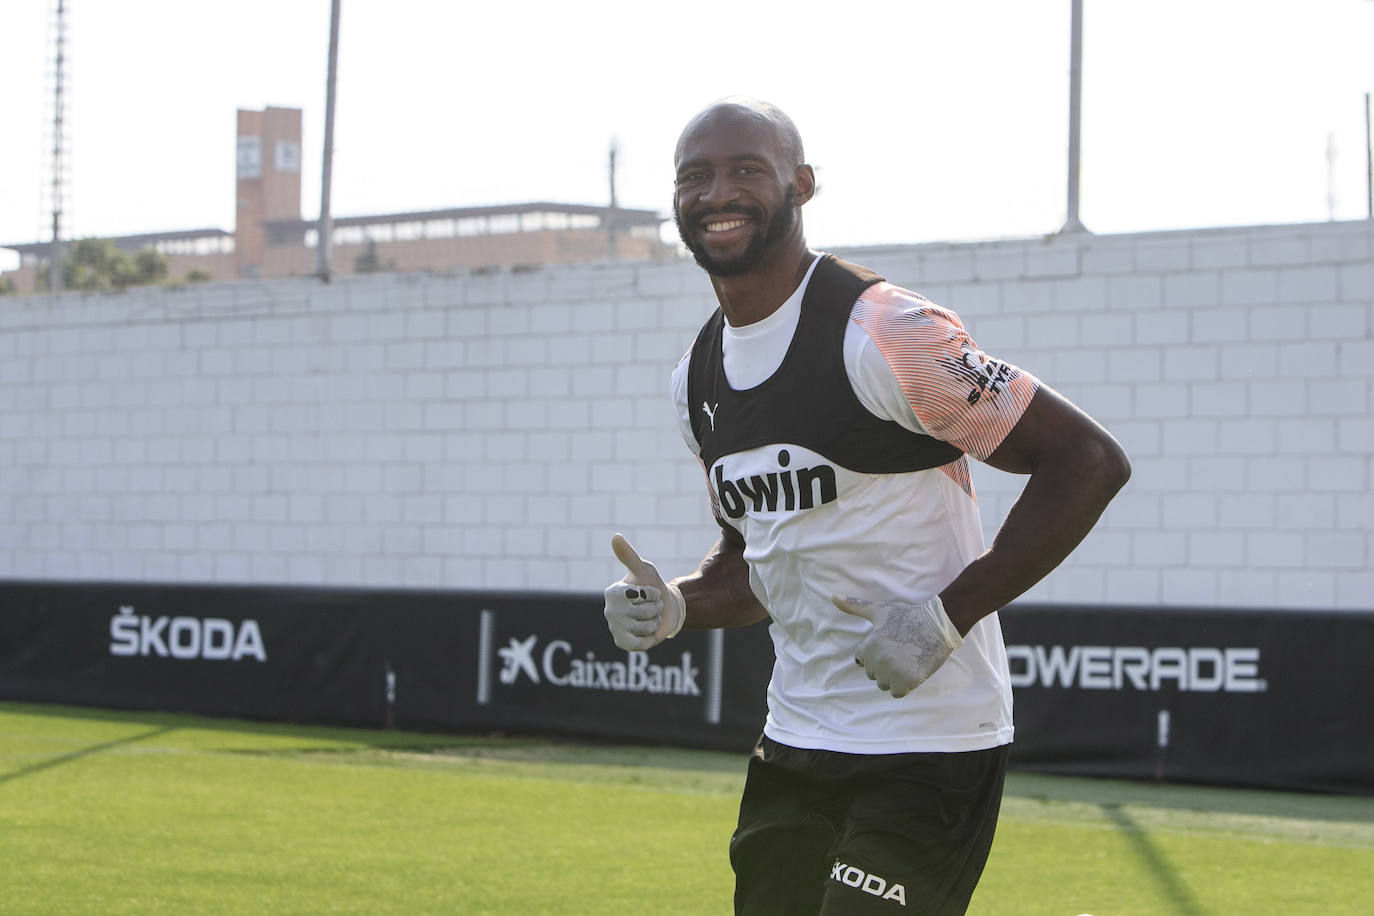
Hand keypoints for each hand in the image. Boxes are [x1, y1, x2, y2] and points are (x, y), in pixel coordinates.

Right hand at [602, 533, 685, 651]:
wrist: (666, 609)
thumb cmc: (653, 586)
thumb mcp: (644, 569)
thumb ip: (629, 555)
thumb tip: (615, 536)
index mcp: (612, 592)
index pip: (638, 596)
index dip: (651, 595)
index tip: (652, 592)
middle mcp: (610, 611)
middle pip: (641, 614)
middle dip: (655, 609)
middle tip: (653, 606)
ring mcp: (615, 628)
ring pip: (643, 629)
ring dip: (654, 623)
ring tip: (651, 618)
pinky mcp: (622, 643)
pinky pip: (640, 644)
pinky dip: (650, 638)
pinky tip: (647, 631)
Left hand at [830, 593, 963, 697]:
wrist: (937, 624)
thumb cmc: (907, 616)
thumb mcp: (878, 610)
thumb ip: (854, 606)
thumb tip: (831, 596)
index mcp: (868, 646)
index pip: (862, 662)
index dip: (875, 655)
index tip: (888, 645)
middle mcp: (878, 660)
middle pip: (873, 675)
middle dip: (884, 667)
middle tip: (900, 652)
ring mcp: (893, 672)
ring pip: (884, 685)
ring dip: (894, 678)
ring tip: (906, 660)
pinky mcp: (909, 681)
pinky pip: (898, 693)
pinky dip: (904, 686)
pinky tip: (912, 670)